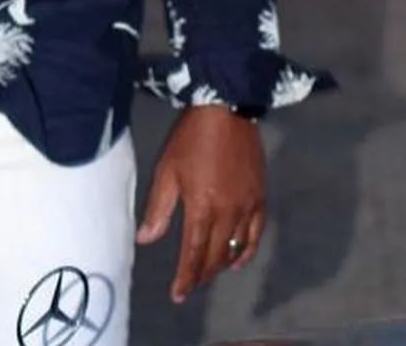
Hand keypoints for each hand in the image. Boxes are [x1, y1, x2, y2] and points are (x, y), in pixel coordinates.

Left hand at [135, 106, 266, 303]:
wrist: (226, 112)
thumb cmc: (190, 139)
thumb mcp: (167, 169)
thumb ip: (158, 207)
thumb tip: (145, 239)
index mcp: (202, 207)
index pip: (194, 253)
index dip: (186, 277)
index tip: (178, 294)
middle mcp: (228, 214)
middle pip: (215, 255)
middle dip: (202, 274)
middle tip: (190, 284)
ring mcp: (248, 208)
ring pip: (236, 249)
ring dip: (221, 265)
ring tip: (207, 273)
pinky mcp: (260, 200)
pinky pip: (256, 236)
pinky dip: (247, 252)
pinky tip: (237, 260)